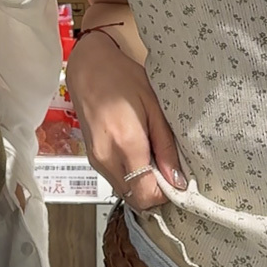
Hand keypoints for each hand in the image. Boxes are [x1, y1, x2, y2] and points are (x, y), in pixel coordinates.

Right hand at [66, 30, 185, 212]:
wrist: (89, 67)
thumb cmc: (123, 78)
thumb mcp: (155, 107)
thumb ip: (165, 146)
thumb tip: (177, 180)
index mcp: (126, 144)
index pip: (146, 195)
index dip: (165, 193)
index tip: (177, 179)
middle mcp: (107, 158)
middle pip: (135, 199)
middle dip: (155, 191)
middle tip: (167, 168)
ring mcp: (96, 160)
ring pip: (125, 191)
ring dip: (142, 184)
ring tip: (152, 156)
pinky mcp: (92, 158)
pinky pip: (116, 180)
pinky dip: (130, 175)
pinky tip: (138, 153)